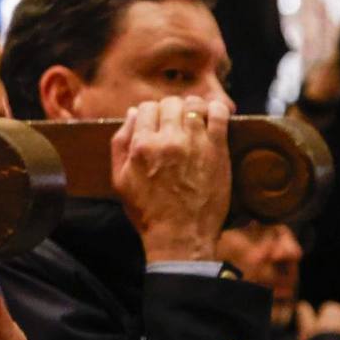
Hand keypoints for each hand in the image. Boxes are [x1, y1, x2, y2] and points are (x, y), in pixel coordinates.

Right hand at [112, 96, 231, 261]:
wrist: (180, 236)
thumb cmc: (148, 212)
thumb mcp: (120, 180)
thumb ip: (120, 144)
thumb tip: (131, 114)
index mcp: (141, 146)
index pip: (145, 108)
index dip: (150, 113)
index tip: (156, 122)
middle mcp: (167, 140)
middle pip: (169, 103)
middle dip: (170, 109)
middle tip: (175, 122)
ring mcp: (194, 143)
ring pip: (193, 105)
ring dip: (193, 108)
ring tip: (194, 119)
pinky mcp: (217, 150)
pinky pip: (219, 115)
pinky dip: (216, 109)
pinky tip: (214, 115)